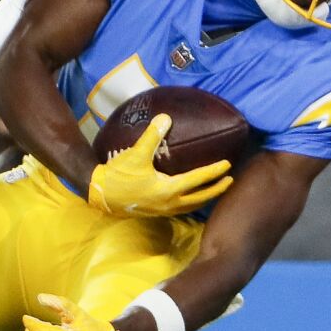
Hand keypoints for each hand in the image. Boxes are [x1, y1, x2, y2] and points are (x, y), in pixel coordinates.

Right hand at [87, 114, 232, 215]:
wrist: (100, 195)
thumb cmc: (118, 175)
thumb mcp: (135, 154)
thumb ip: (152, 136)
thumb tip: (166, 118)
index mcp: (168, 189)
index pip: (198, 180)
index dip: (214, 171)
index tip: (227, 164)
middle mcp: (170, 203)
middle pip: (201, 198)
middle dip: (217, 189)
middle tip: (231, 179)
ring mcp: (163, 210)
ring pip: (192, 206)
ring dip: (206, 197)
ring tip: (215, 189)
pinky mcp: (156, 212)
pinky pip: (182, 208)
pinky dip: (192, 201)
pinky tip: (191, 196)